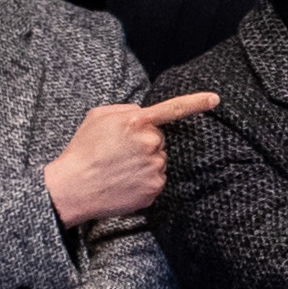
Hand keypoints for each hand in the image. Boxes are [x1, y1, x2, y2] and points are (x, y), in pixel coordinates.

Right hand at [40, 90, 219, 223]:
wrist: (72, 188)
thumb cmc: (83, 150)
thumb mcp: (97, 117)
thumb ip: (126, 110)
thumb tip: (145, 114)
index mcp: (136, 122)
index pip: (173, 109)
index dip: (196, 102)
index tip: (215, 99)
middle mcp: (150, 143)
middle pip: (158, 140)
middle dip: (143, 143)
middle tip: (117, 153)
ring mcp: (154, 167)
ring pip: (158, 160)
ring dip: (144, 163)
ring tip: (118, 169)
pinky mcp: (154, 189)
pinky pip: (156, 179)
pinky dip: (143, 181)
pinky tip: (123, 182)